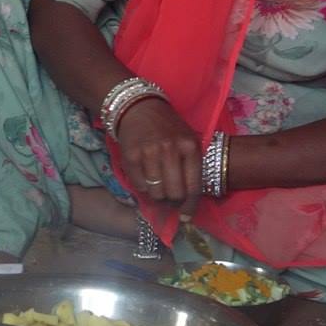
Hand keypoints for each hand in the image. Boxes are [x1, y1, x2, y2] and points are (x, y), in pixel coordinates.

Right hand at [113, 97, 202, 211]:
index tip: (187, 216)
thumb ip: (190, 167)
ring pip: (156, 193)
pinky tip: (145, 179)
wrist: (139, 108)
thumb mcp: (187, 140)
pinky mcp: (131, 156)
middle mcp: (171, 150)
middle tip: (170, 201)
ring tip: (157, 188)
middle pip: (175, 194)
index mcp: (190, 147)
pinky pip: (139, 186)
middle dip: (173, 202)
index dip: (190, 206)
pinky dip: (142, 188)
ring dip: (157, 196)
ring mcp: (149, 153)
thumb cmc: (167, 128)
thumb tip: (188, 201)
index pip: (193, 187)